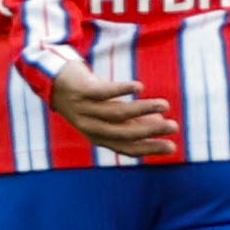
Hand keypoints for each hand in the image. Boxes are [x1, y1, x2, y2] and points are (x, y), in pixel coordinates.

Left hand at [47, 58, 177, 157]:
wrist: (56, 80)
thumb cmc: (88, 99)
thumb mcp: (108, 113)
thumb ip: (131, 120)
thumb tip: (159, 123)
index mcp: (99, 137)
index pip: (127, 148)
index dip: (149, 148)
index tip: (172, 146)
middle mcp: (91, 127)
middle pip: (124, 133)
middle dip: (151, 132)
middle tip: (173, 127)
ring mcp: (85, 109)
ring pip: (117, 113)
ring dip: (143, 110)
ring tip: (164, 105)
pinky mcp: (82, 91)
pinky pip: (105, 92)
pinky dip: (122, 90)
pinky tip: (139, 87)